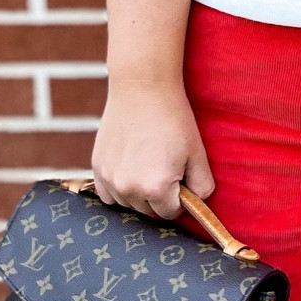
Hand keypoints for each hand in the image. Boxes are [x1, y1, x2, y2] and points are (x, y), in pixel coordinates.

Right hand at [90, 78, 213, 218]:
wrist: (142, 88)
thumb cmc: (173, 119)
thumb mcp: (198, 154)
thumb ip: (202, 187)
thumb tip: (197, 204)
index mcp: (157, 189)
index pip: (171, 213)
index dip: (181, 198)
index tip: (181, 178)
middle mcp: (129, 189)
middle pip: (149, 210)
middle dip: (160, 196)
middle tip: (165, 166)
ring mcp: (110, 179)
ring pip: (128, 203)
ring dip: (138, 193)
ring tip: (147, 163)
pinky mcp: (97, 167)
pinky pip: (107, 195)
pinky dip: (118, 188)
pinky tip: (129, 169)